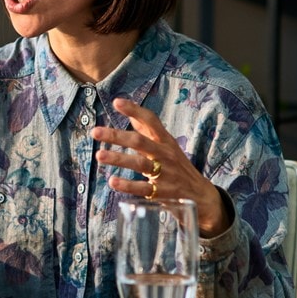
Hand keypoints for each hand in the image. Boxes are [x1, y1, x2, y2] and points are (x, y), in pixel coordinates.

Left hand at [91, 98, 228, 236]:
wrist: (201, 195)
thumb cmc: (178, 166)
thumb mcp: (167, 146)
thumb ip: (149, 132)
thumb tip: (132, 115)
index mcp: (165, 141)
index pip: (151, 121)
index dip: (134, 110)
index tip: (117, 102)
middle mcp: (165, 154)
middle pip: (140, 142)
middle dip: (117, 136)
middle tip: (95, 132)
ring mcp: (165, 173)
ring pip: (140, 164)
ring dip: (118, 159)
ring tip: (99, 155)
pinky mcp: (162, 193)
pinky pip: (143, 189)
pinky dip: (127, 185)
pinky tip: (112, 181)